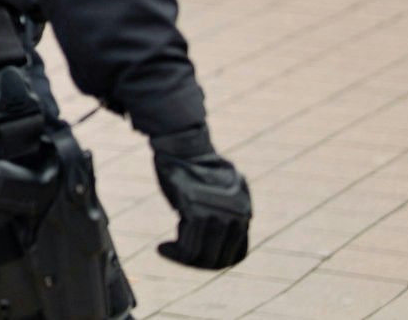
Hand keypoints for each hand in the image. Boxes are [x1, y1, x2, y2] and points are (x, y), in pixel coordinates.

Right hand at [151, 129, 251, 269]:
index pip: (238, 253)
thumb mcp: (217, 189)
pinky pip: (188, 246)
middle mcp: (237, 215)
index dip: (217, 261)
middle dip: (198, 264)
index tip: (197, 259)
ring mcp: (218, 214)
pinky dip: (175, 253)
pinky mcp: (197, 212)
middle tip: (179, 258)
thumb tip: (217, 236)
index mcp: (244, 210)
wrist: (181, 144)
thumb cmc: (193, 164)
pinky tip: (163, 248)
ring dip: (183, 259)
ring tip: (167, 251)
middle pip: (220, 257)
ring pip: (203, 255)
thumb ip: (223, 211)